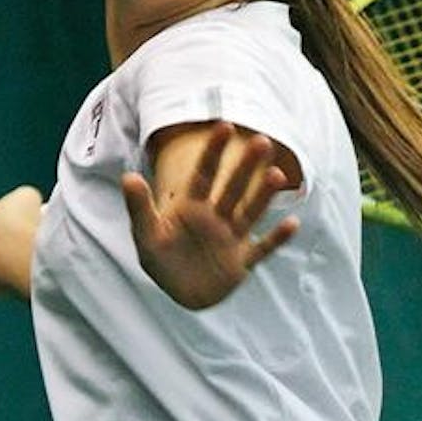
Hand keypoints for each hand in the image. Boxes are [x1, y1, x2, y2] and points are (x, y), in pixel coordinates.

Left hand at [121, 121, 298, 308]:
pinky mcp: (241, 263)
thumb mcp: (146, 235)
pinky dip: (277, 239)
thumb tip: (128, 176)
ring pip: (249, 213)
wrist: (180, 294)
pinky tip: (293, 223)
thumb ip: (139, 207)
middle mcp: (216, 218)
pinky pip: (262, 250)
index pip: (204, 174)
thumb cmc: (162, 260)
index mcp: (192, 207)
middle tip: (262, 140)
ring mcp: (231, 239)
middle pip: (232, 189)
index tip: (225, 126)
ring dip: (263, 196)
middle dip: (245, 167)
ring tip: (276, 175)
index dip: (213, 151)